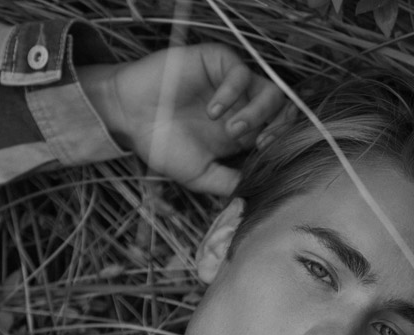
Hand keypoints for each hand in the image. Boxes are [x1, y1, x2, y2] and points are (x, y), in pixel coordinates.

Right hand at [78, 44, 284, 195]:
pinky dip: (232, 92)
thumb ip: (228, 182)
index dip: (281, 145)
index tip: (263, 158)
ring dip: (259, 112)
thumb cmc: (162, 146)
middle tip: (260, 144)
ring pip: (269, 89)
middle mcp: (243, 107)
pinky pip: (240, 71)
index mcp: (243, 134)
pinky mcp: (217, 62)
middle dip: (279, 128)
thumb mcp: (200, 175)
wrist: (130, 119)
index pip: (280, 133)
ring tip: (232, 129)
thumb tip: (255, 193)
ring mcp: (232, 84)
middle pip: (283, 110)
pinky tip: (212, 110)